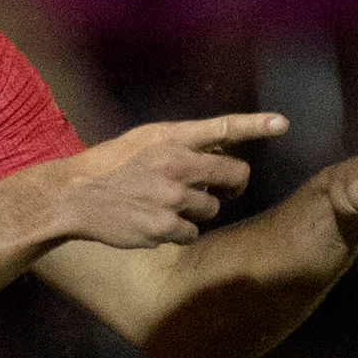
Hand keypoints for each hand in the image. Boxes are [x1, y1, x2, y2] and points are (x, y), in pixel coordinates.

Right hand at [48, 113, 289, 247]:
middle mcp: (176, 168)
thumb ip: (186, 141)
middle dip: (230, 184)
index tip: (282, 123)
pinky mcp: (165, 229)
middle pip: (234, 177)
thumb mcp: (147, 138)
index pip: (222, 128)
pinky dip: (179, 231)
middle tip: (214, 186)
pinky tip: (155, 220)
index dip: (255, 125)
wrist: (75, 196)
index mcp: (172, 140)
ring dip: (198, 209)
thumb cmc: (113, 164)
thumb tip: (225, 145)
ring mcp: (172, 201)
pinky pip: (192, 233)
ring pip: (212, 209)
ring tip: (165, 202)